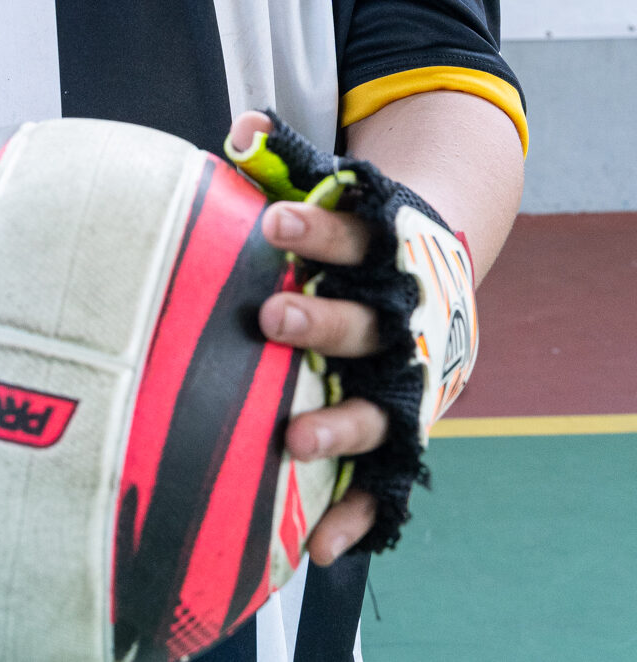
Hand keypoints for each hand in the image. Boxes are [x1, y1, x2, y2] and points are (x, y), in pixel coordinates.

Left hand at [230, 111, 388, 565]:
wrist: (433, 273)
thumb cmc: (354, 235)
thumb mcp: (330, 191)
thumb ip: (284, 160)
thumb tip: (239, 126)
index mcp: (381, 256)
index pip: (350, 237)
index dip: (314, 232)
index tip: (272, 224)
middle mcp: (399, 322)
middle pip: (364, 325)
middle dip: (321, 323)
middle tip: (274, 315)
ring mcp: (405, 381)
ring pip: (379, 407)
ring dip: (338, 422)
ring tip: (294, 436)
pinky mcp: (402, 429)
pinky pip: (382, 479)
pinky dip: (356, 512)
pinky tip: (321, 546)